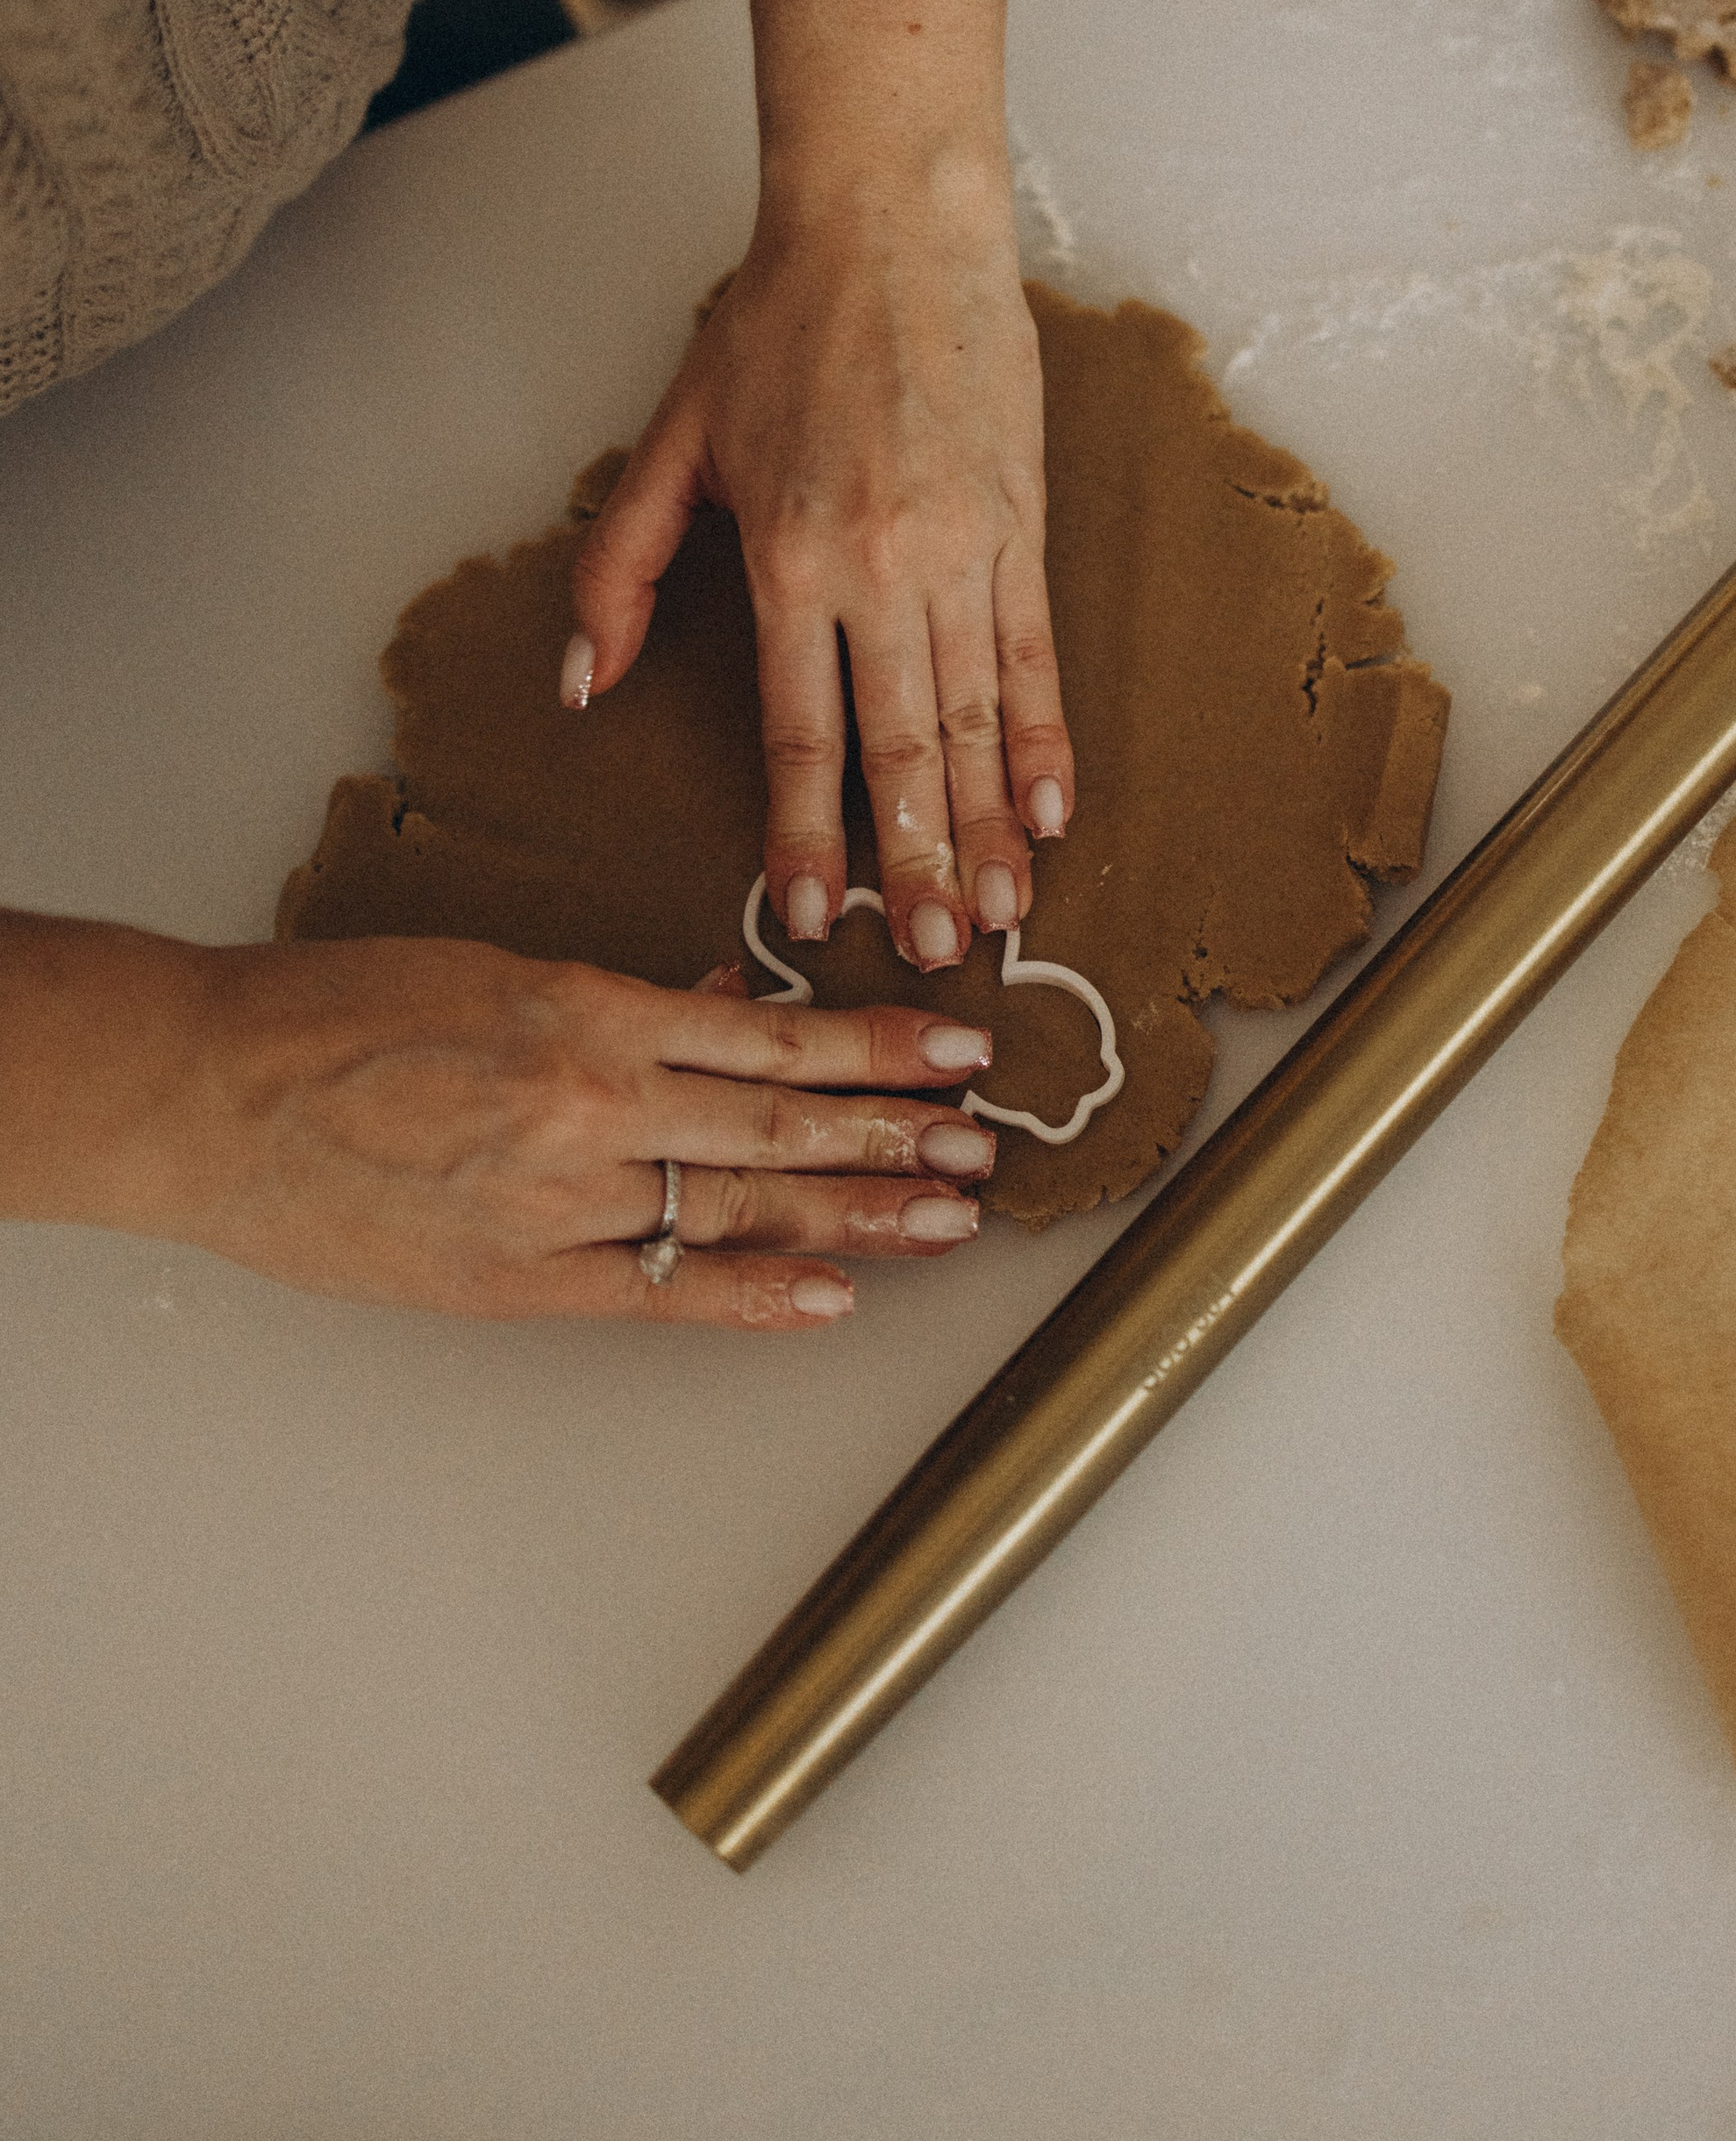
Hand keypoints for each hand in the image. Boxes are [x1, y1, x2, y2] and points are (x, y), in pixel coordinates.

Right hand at [0, 912, 998, 1324]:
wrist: (217, 1094)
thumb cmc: (344, 1013)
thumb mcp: (502, 968)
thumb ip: (632, 999)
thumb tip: (736, 1005)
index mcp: (591, 1012)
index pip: (776, 1034)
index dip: (881, 1045)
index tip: (961, 1049)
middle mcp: (594, 1105)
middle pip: (785, 1122)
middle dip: (899, 1136)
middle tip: (988, 1144)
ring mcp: (561, 1202)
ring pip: (743, 1205)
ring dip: (858, 1211)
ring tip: (951, 1214)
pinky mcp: (520, 1282)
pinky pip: (664, 1294)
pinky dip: (756, 1295)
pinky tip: (835, 1297)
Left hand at [567, 0, 1073, 975]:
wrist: (890, 223)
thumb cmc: (778, 322)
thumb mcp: (674, 442)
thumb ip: (622, 567)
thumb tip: (586, 681)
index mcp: (790, 558)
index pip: (803, 730)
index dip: (807, 833)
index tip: (808, 911)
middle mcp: (884, 569)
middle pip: (905, 747)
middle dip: (916, 862)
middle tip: (927, 954)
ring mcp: (966, 549)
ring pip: (983, 716)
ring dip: (992, 823)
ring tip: (1002, 909)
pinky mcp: (1023, 523)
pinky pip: (1038, 652)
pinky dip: (1049, 735)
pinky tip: (1056, 805)